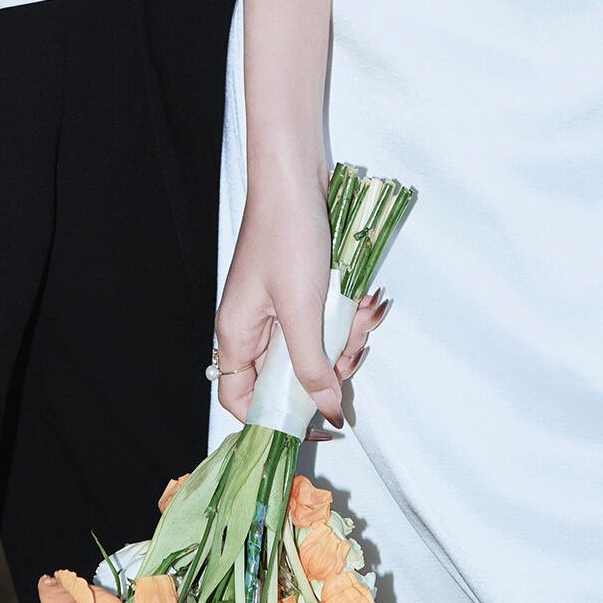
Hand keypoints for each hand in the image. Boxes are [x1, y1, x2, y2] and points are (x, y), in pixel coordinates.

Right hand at [213, 174, 385, 432]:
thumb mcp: (301, 310)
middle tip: (352, 352)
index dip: (276, 421)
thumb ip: (312, 367)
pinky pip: (324, 322)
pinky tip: (365, 301)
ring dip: (344, 339)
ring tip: (365, 314)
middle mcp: (254, 328)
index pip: (243, 402)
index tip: (317, 424)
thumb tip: (326, 413)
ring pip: (314, 350)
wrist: (296, 177)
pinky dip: (346, 316)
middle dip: (329, 369)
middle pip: (290, 378)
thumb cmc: (287, 238)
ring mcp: (277, 309)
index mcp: (238, 336)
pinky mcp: (300, 291)